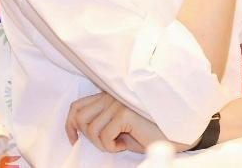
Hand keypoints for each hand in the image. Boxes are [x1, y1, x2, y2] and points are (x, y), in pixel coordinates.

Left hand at [65, 92, 188, 153]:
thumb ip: (101, 121)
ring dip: (103, 144)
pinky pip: (104, 136)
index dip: (70, 125)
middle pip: (80, 118)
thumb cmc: (147, 133)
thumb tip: (78, 130)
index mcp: (110, 95)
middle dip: (89, 137)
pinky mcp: (125, 112)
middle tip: (107, 143)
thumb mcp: (119, 126)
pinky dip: (111, 147)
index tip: (74, 140)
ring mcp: (118, 101)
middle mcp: (112, 94)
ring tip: (119, 143)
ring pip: (91, 129)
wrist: (172, 135)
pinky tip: (125, 144)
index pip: (77, 106)